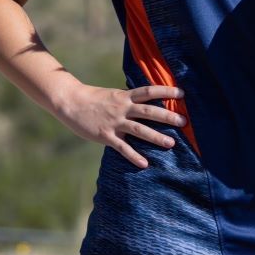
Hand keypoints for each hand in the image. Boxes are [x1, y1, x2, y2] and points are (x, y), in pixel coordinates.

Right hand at [55, 83, 186, 167]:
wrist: (70, 102)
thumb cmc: (94, 99)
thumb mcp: (115, 95)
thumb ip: (130, 99)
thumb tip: (148, 102)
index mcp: (125, 96)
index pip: (150, 91)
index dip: (166, 91)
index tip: (182, 92)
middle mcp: (122, 107)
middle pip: (149, 111)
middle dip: (167, 116)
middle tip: (184, 122)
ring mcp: (114, 122)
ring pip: (139, 130)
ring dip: (156, 137)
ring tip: (171, 144)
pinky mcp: (105, 135)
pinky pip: (122, 147)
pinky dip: (133, 156)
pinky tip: (144, 164)